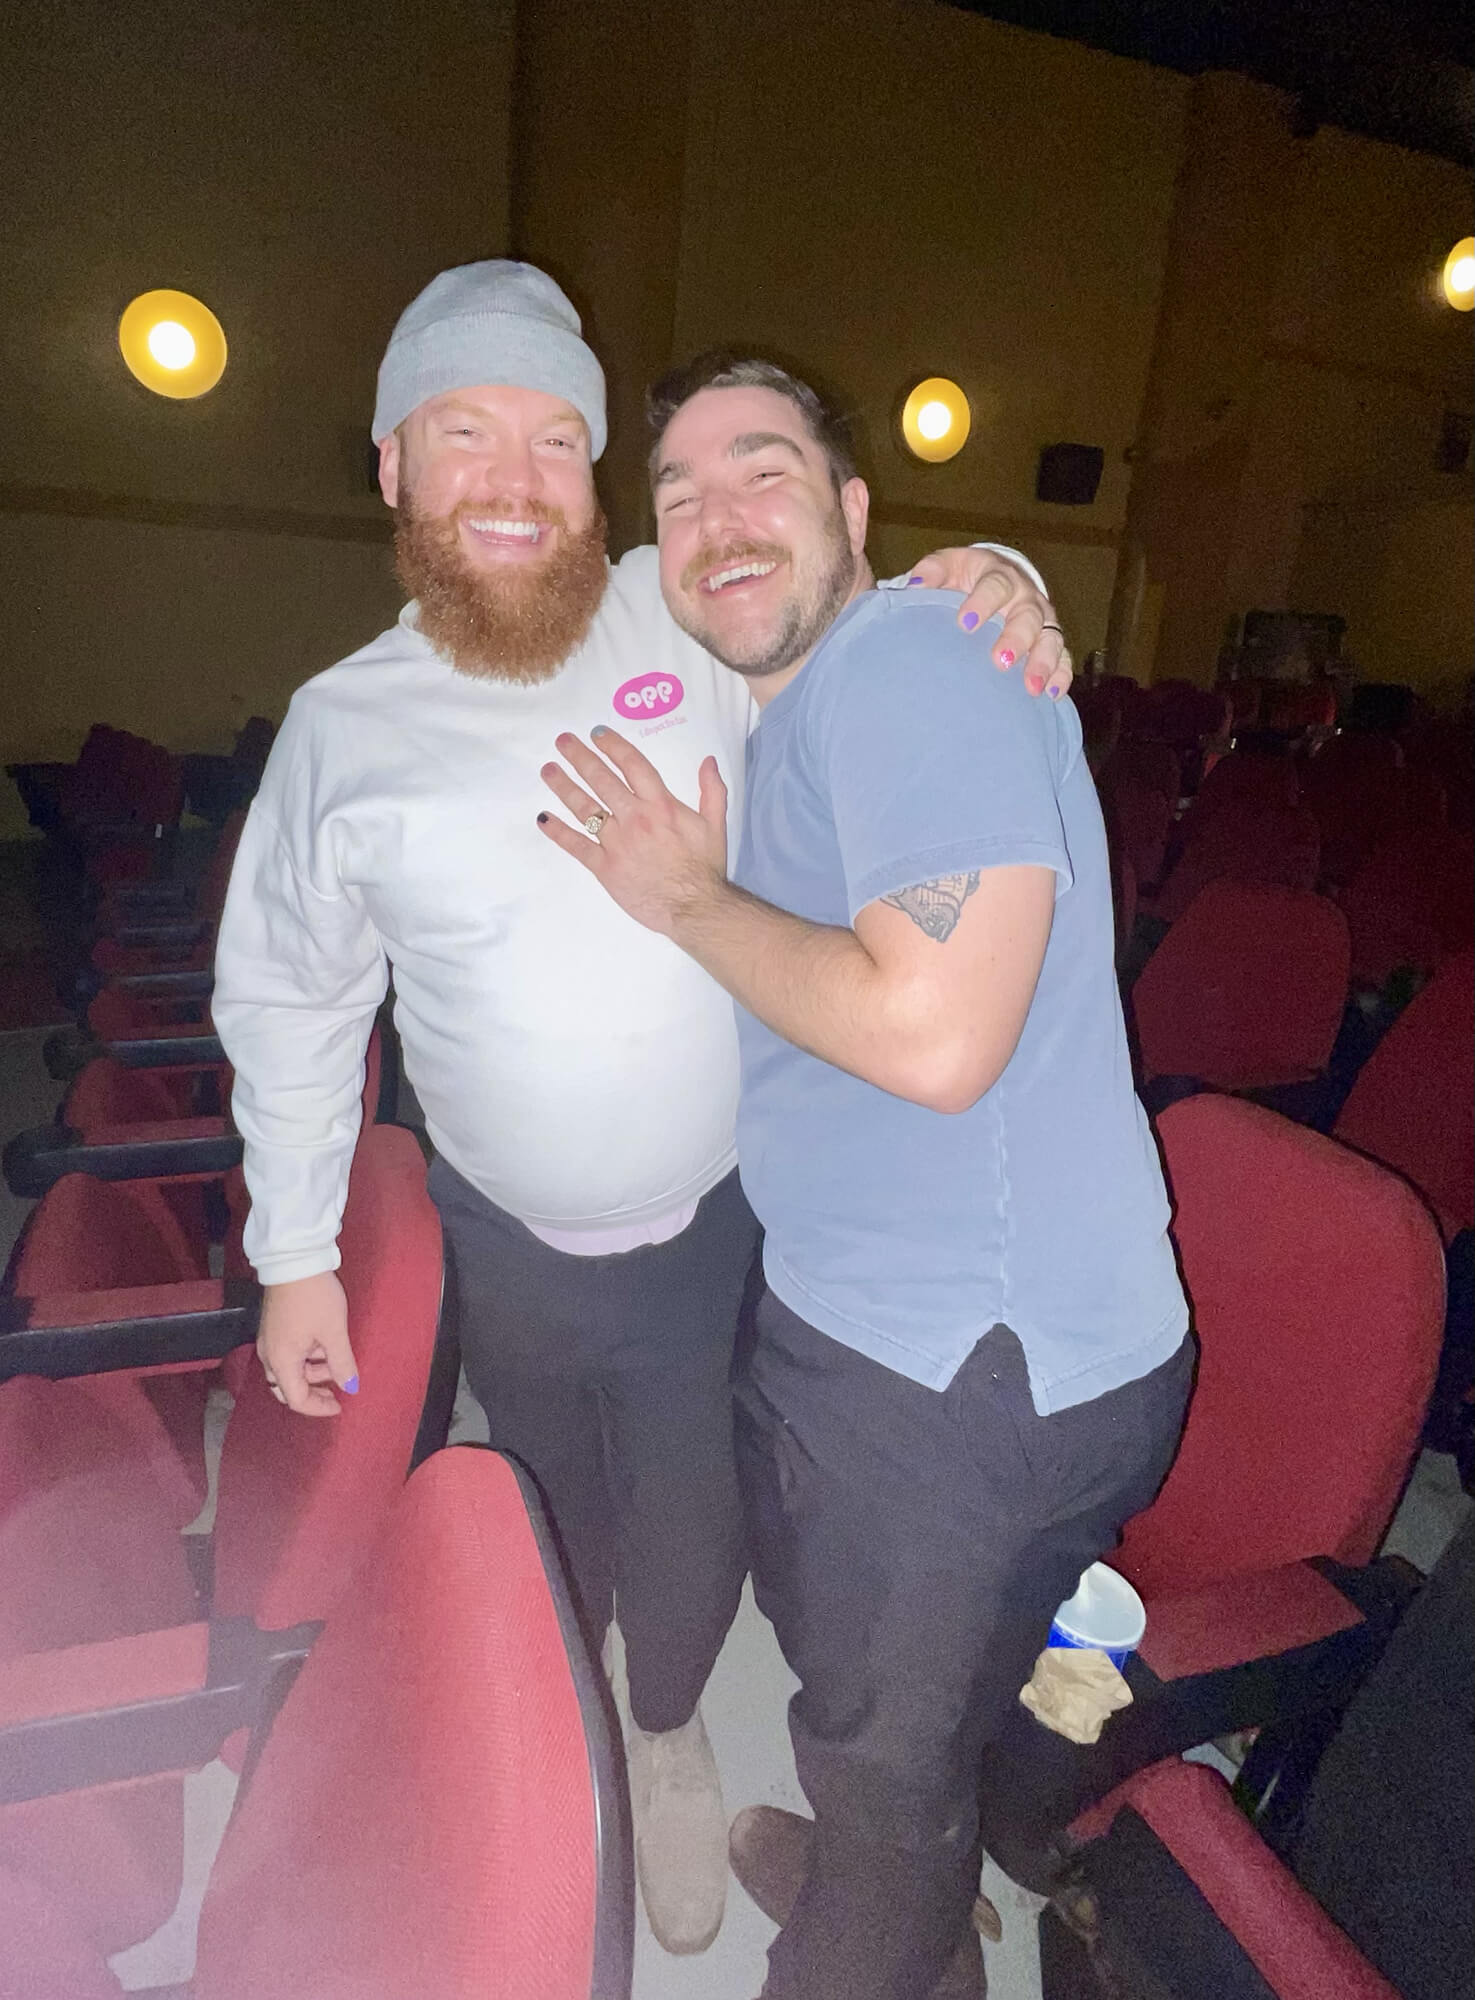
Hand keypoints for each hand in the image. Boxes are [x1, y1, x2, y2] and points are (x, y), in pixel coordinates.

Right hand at [257, 1270, 358, 1416]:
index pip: (296, 1400)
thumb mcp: (334, 1331)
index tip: (340, 1404)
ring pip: (288, 1370)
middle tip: (336, 1388)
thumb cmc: (314, 1297)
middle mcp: (269, 1355)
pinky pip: (288, 1354)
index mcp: (280, 1361)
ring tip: (336, 1358)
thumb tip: (351, 1387)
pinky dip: (306, 1357)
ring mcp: (269, 1340)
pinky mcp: (273, 1327)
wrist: (294, 1260)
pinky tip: (324, 1345)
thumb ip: (342, 1363)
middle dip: (313, 1391)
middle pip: (287, 1388)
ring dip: (312, 1371)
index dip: (319, 1407)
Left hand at [537, 727, 727, 934]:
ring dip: (564, 786)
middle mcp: (635, 818)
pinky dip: (558, 832)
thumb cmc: (704, 868)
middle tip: (562, 741)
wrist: (694, 908)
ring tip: (548, 770)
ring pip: (585, 808)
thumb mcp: (715, 825)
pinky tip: (543, 818)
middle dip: (580, 758)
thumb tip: (708, 761)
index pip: (633, 766)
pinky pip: (577, 846)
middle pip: (602, 780)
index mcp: (661, 806)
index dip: (613, 747)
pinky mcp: (605, 868)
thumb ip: (712, 791)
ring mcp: (617, 843)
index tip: (597, 734)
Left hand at [906, 548, 1072, 698]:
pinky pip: (1063, 658)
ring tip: (1031, 687)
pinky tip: (1052, 695)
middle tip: (1000, 661)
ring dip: (1043, 662)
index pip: (995, 585)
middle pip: (1028, 616)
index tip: (965, 624)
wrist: (995, 580)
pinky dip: (1060, 676)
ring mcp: (1042, 620)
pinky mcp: (1052, 642)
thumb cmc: (966, 578)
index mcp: (999, 575)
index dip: (983, 602)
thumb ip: (933, 572)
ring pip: (1051, 638)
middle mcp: (1025, 597)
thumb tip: (915, 585)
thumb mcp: (948, 566)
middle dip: (1016, 638)